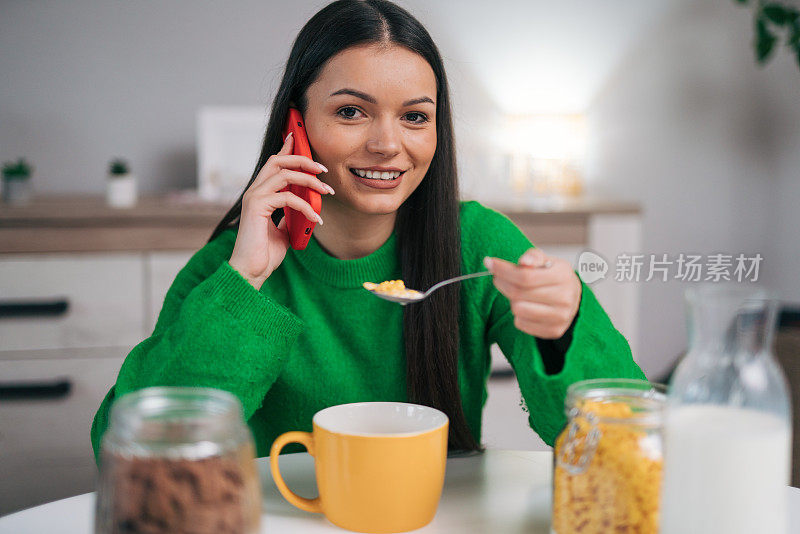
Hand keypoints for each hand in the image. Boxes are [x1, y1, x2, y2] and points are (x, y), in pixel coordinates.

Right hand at [228, 132, 334, 289]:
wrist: (252, 271)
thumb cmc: (265, 253)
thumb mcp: (283, 230)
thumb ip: (290, 215)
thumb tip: (306, 208)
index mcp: (260, 194)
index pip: (274, 164)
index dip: (286, 148)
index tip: (298, 136)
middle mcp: (254, 191)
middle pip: (278, 161)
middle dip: (303, 159)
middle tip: (323, 169)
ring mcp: (254, 197)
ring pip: (285, 175)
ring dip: (310, 181)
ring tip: (327, 191)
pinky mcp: (257, 207)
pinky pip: (288, 198)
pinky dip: (306, 207)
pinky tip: (317, 219)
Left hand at [484, 248, 581, 338]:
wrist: (573, 297)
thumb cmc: (554, 276)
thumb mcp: (546, 260)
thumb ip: (533, 256)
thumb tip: (524, 262)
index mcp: (562, 276)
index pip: (525, 276)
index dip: (503, 270)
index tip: (490, 263)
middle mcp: (564, 298)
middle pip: (518, 293)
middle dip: (502, 282)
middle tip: (498, 277)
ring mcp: (560, 317)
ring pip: (518, 309)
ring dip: (511, 300)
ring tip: (517, 293)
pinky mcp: (553, 331)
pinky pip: (521, 323)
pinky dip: (518, 314)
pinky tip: (525, 306)